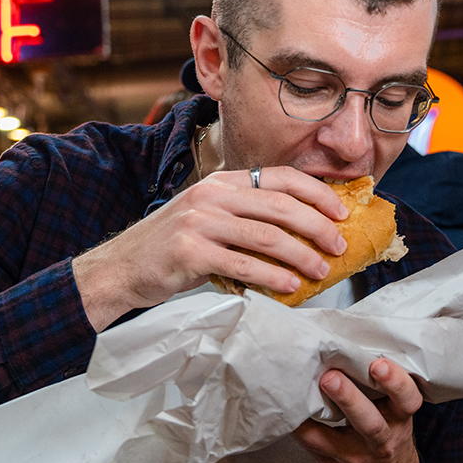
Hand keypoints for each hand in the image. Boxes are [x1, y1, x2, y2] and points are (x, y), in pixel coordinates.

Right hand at [73, 166, 348, 330]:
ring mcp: (200, 223)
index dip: (316, 192)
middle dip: (317, 226)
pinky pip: (243, 264)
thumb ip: (245, 215)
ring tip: (320, 270)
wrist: (121, 268)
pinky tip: (289, 286)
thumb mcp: (207, 216)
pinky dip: (272, 276)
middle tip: (339, 245)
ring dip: (301, 255)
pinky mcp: (190, 253)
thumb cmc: (171, 246)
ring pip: (267, 236)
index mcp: (220, 181)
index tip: (340, 211)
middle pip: (280, 205)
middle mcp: (211, 195)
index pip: (279, 176)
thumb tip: (301, 230)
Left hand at [293, 357, 422, 462]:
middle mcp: (382, 441)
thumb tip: (346, 344)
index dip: (395, 382)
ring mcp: (355, 457)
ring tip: (299, 394)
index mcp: (399, 418)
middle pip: (370, 423)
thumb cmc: (386, 429)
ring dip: (315, 417)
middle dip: (349, 399)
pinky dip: (298, 427)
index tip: (378, 364)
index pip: (407, 400)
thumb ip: (378, 386)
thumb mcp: (394, 410)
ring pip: (333, 439)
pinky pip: (311, 446)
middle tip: (330, 377)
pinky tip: (287, 409)